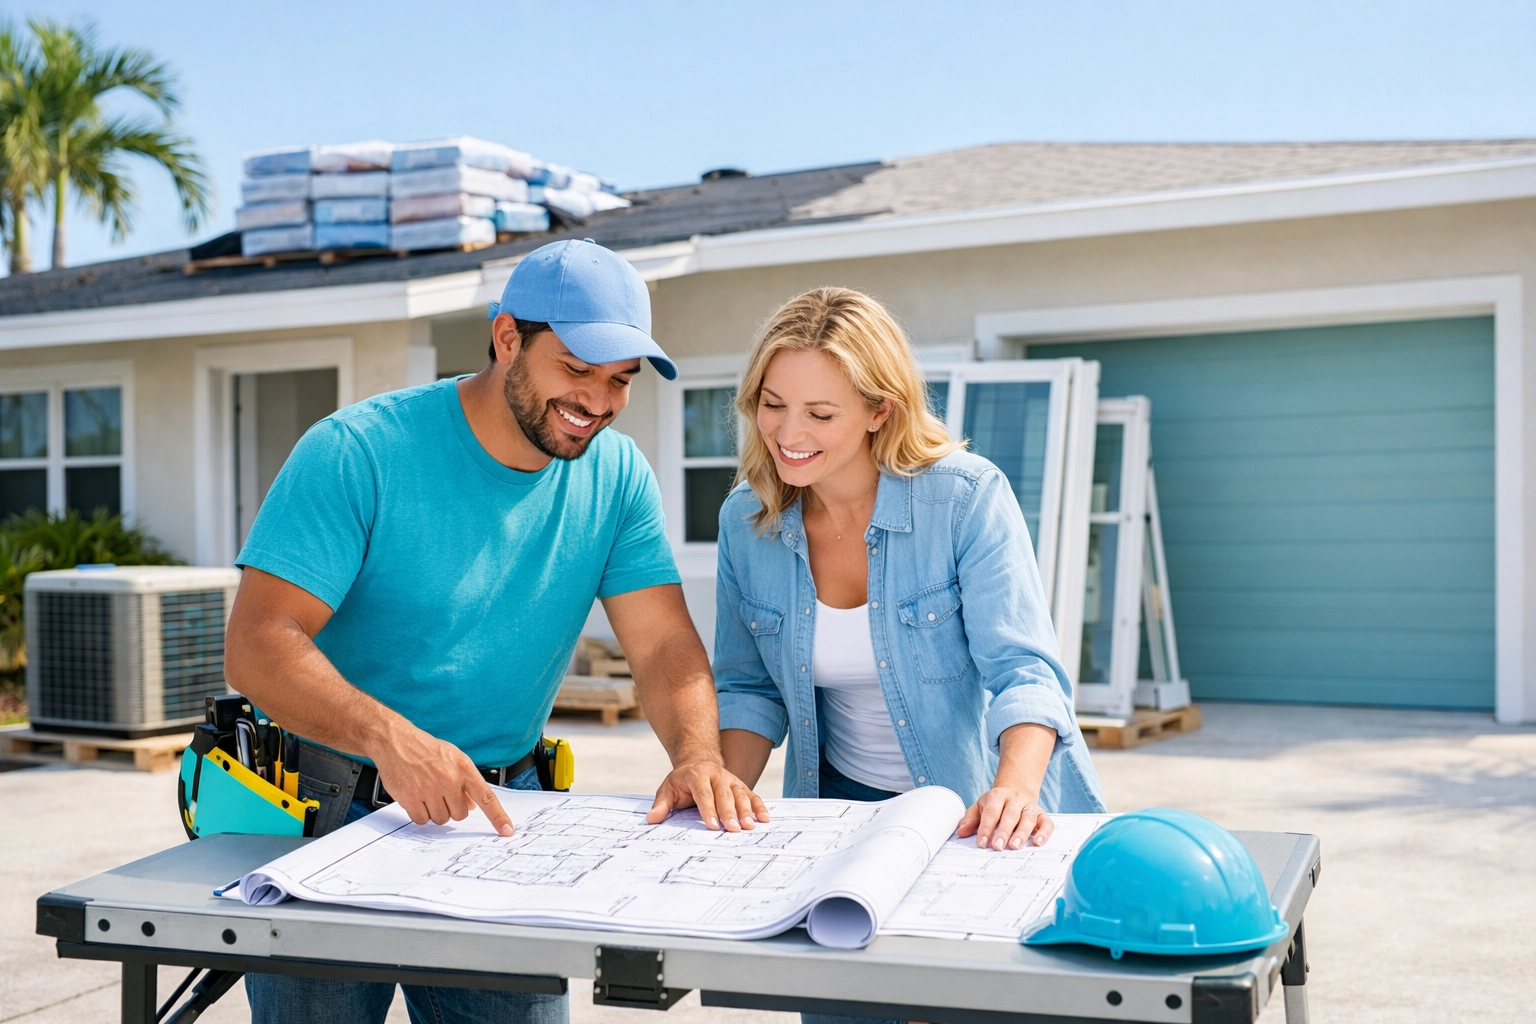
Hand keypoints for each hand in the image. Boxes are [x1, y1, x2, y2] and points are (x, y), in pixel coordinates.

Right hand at [368, 721, 514, 835]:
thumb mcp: (454, 758)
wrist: (397, 742)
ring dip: (435, 812)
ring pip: (441, 819)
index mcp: (464, 769)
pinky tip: (417, 798)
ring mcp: (429, 790)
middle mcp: (449, 779)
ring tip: (427, 793)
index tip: (507, 831)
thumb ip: (466, 782)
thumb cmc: (426, 749)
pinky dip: (420, 813)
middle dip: (452, 809)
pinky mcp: (411, 798)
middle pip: (460, 815)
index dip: (498, 817)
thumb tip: (474, 805)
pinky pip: (422, 820)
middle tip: (441, 794)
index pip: (487, 797)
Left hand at [648, 759, 769, 830]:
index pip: (703, 793)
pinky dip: (759, 807)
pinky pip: (752, 795)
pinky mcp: (741, 785)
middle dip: (729, 812)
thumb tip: (652, 819)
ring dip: (746, 811)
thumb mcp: (668, 788)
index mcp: (697, 775)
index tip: (712, 825)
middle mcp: (717, 775)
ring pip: (740, 794)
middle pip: (724, 794)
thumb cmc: (682, 781)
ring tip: (750, 826)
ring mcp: (731, 779)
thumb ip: (662, 804)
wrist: (698, 761)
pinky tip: (764, 819)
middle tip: (733, 829)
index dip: (708, 809)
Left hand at [956, 787, 1052, 850]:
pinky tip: (1037, 843)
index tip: (982, 843)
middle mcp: (1015, 799)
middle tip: (997, 847)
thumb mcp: (980, 807)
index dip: (986, 827)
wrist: (1015, 790)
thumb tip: (961, 832)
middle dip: (1003, 832)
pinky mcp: (1042, 814)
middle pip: (1010, 815)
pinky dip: (1044, 833)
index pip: (991, 812)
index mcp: (997, 796)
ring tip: (1015, 847)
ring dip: (1022, 833)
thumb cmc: (995, 804)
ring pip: (1028, 819)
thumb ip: (971, 819)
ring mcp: (1030, 806)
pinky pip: (1046, 823)